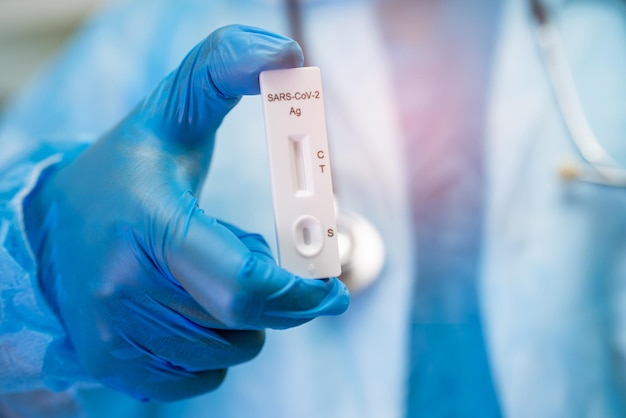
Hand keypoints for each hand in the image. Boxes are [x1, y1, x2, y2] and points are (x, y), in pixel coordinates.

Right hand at [23, 25, 348, 401]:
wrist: (55, 226)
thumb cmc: (131, 169)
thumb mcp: (173, 112)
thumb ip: (223, 68)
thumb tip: (287, 53)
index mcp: (149, 222)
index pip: (246, 285)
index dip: (301, 293)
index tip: (329, 289)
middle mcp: (123, 286)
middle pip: (243, 324)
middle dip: (274, 302)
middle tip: (268, 270)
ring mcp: (112, 333)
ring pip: (226, 353)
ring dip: (240, 322)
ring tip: (209, 279)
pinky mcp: (111, 364)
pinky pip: (197, 380)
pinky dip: (212, 352)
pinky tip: (190, 312)